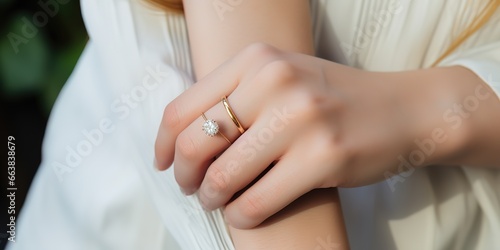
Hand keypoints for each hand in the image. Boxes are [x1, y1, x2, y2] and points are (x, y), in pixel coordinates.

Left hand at [155, 43, 445, 228]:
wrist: (402, 110)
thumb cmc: (332, 99)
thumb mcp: (281, 80)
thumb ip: (235, 98)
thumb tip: (181, 139)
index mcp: (257, 59)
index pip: (183, 107)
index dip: (162, 144)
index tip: (163, 163)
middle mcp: (275, 81)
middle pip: (195, 143)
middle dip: (184, 175)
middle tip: (192, 187)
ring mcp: (301, 118)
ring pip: (222, 177)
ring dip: (212, 198)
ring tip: (219, 200)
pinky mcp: (323, 157)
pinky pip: (256, 201)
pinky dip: (241, 215)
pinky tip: (244, 212)